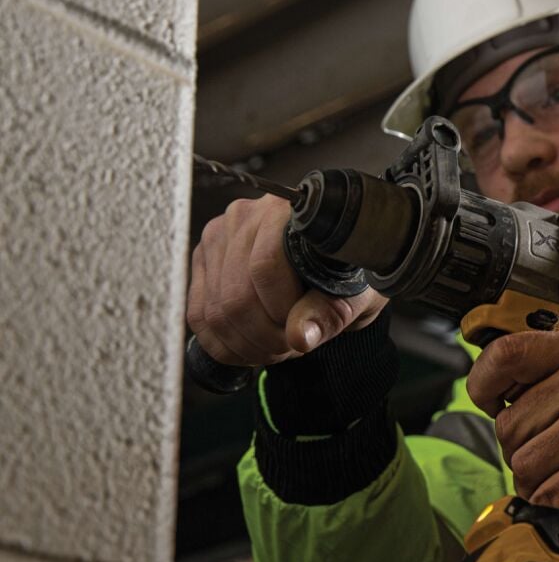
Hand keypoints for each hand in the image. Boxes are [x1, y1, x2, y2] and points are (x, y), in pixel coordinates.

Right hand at [187, 196, 387, 366]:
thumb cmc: (350, 273)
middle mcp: (245, 216)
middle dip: (264, 337)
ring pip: (214, 310)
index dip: (282, 313)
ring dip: (246, 344)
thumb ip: (331, 312)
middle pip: (235, 295)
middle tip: (291, 348)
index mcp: (288, 212)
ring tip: (277, 347)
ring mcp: (218, 236)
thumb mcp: (357, 293)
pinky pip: (198, 314)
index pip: (265, 269)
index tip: (303, 334)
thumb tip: (300, 337)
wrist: (334, 261)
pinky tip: (252, 346)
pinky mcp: (204, 259)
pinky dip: (224, 342)